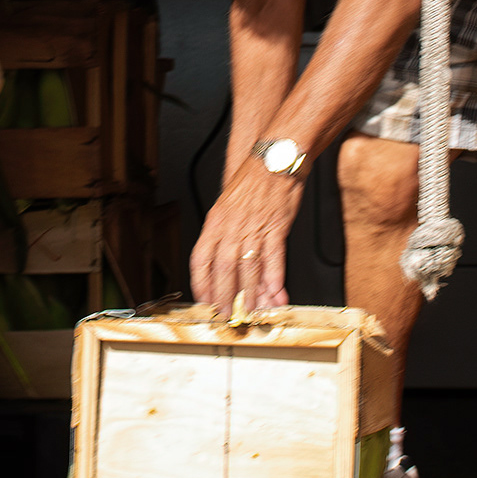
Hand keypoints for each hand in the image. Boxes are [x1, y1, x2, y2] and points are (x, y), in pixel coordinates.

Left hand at [190, 160, 300, 312]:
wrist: (273, 161)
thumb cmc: (250, 184)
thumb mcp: (225, 207)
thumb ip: (223, 235)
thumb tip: (222, 264)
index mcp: (214, 223)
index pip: (200, 260)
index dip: (201, 284)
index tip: (205, 301)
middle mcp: (230, 228)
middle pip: (223, 270)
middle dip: (225, 297)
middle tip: (229, 316)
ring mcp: (253, 228)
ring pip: (248, 268)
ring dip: (251, 294)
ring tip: (253, 313)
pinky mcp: (276, 227)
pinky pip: (274, 257)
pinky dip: (275, 277)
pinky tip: (276, 293)